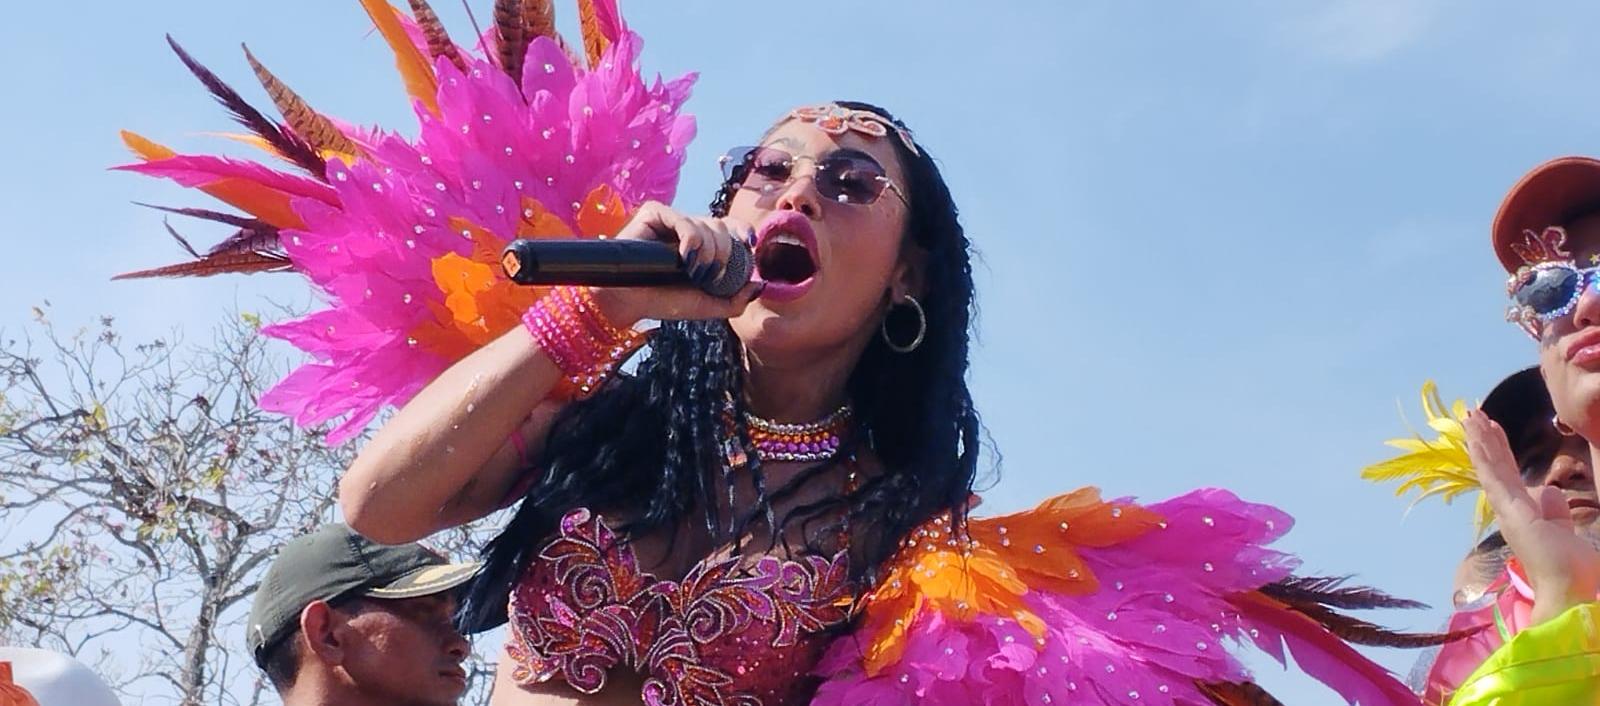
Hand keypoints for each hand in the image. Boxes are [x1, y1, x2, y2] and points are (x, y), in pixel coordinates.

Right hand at [592, 201, 763, 325]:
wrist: (630, 302)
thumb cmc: (665, 302)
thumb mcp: (708, 305)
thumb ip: (737, 300)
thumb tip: (759, 284)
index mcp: (703, 244)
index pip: (731, 227)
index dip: (742, 231)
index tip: (749, 244)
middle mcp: (689, 229)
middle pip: (722, 226)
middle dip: (724, 251)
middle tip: (711, 274)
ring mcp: (672, 220)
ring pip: (706, 223)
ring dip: (707, 250)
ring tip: (692, 271)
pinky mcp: (655, 214)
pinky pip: (683, 219)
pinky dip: (690, 238)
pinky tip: (685, 257)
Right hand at [1464, 410, 1599, 623]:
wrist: (1568, 592)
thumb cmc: (1571, 570)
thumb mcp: (1567, 532)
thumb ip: (1556, 512)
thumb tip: (1548, 490)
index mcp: (1523, 514)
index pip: (1509, 474)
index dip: (1499, 450)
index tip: (1492, 428)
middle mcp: (1509, 510)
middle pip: (1496, 466)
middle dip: (1485, 438)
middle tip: (1473, 413)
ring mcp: (1508, 510)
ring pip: (1492, 466)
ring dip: (1480, 440)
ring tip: (1470, 416)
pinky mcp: (1512, 511)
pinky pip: (1494, 477)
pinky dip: (1483, 456)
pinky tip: (1475, 438)